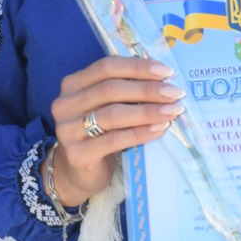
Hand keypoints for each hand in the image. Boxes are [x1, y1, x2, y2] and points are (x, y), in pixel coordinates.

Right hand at [48, 55, 183, 204]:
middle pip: (110, 89)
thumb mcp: (105, 106)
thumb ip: (124, 91)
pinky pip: (114, 140)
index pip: (106, 67)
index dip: (137, 67)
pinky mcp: (77, 154)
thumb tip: (163, 80)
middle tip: (175, 93)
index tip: (166, 72)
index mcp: (73, 84)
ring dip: (147, 111)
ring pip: (113, 114)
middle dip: (147, 90)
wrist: (78, 173)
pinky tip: (159, 129)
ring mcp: (68, 130)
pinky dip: (140, 133)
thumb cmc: (98, 133)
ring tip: (172, 111)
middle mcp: (65, 104)